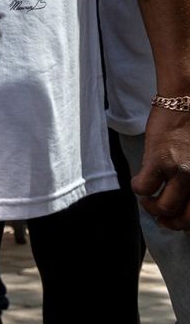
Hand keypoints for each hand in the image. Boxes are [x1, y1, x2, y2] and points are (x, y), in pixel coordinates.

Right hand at [133, 105, 189, 229]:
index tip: (177, 220)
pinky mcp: (160, 161)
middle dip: (169, 221)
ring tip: (147, 198)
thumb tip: (181, 198)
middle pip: (184, 218)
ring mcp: (181, 172)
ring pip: (163, 208)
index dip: (185, 222)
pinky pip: (143, 188)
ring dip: (151, 207)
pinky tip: (140, 180)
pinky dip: (139, 189)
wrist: (187, 101)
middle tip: (160, 215)